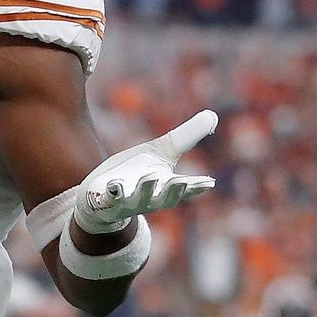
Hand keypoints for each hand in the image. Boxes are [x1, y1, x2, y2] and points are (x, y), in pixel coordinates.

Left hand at [73, 110, 217, 233]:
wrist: (103, 195)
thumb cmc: (137, 172)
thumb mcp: (162, 151)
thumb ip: (187, 137)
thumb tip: (212, 115)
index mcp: (166, 186)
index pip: (185, 189)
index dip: (196, 187)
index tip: (209, 182)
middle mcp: (150, 198)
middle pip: (165, 198)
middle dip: (173, 191)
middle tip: (182, 181)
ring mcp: (128, 202)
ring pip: (137, 199)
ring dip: (144, 189)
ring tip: (150, 177)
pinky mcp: (106, 201)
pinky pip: (108, 199)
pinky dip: (111, 193)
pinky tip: (113, 184)